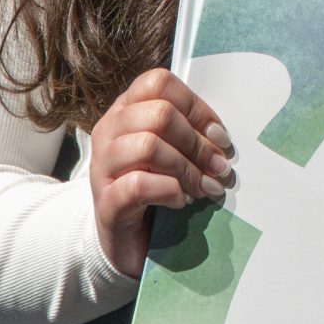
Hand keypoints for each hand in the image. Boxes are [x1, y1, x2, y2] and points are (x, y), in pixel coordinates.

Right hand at [88, 68, 234, 279]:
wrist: (125, 240)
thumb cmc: (155, 188)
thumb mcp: (172, 152)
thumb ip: (189, 133)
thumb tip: (221, 137)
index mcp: (126, 110)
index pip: (159, 84)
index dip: (196, 106)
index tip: (219, 136)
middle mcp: (108, 131)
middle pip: (159, 114)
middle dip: (197, 142)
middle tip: (219, 167)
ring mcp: (102, 165)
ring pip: (148, 146)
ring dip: (187, 168)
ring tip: (205, 187)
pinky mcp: (105, 201)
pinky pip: (139, 185)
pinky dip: (170, 191)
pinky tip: (182, 201)